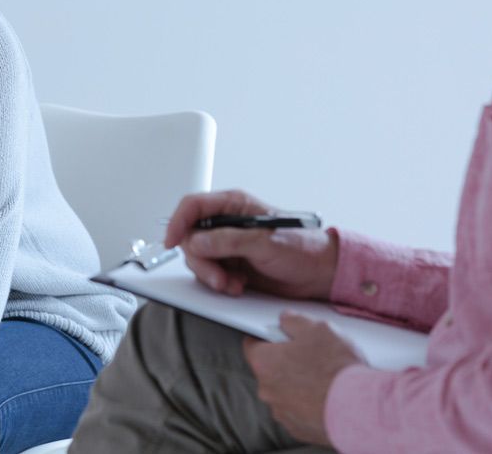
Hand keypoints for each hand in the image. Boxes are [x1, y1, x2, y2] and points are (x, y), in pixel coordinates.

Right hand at [165, 190, 338, 299]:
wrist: (320, 274)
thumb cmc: (303, 248)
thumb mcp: (265, 242)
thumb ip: (228, 241)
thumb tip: (197, 242)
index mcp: (234, 206)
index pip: (192, 206)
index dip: (177, 223)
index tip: (171, 243)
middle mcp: (227, 224)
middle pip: (190, 237)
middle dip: (201, 261)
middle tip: (219, 277)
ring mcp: (228, 245)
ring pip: (198, 259)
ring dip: (212, 276)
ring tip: (233, 283)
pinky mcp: (231, 264)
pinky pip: (210, 274)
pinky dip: (219, 284)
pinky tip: (238, 285)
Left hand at [243, 312, 363, 446]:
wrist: (358, 408)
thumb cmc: (335, 368)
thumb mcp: (317, 329)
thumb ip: (295, 322)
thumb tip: (286, 319)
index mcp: (264, 362)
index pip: (252, 346)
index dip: (265, 338)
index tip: (277, 336)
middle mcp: (267, 390)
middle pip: (269, 371)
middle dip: (285, 363)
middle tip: (309, 356)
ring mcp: (282, 412)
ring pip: (284, 393)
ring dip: (297, 386)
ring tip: (323, 379)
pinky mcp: (298, 429)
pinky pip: (298, 412)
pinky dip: (309, 405)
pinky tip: (327, 398)